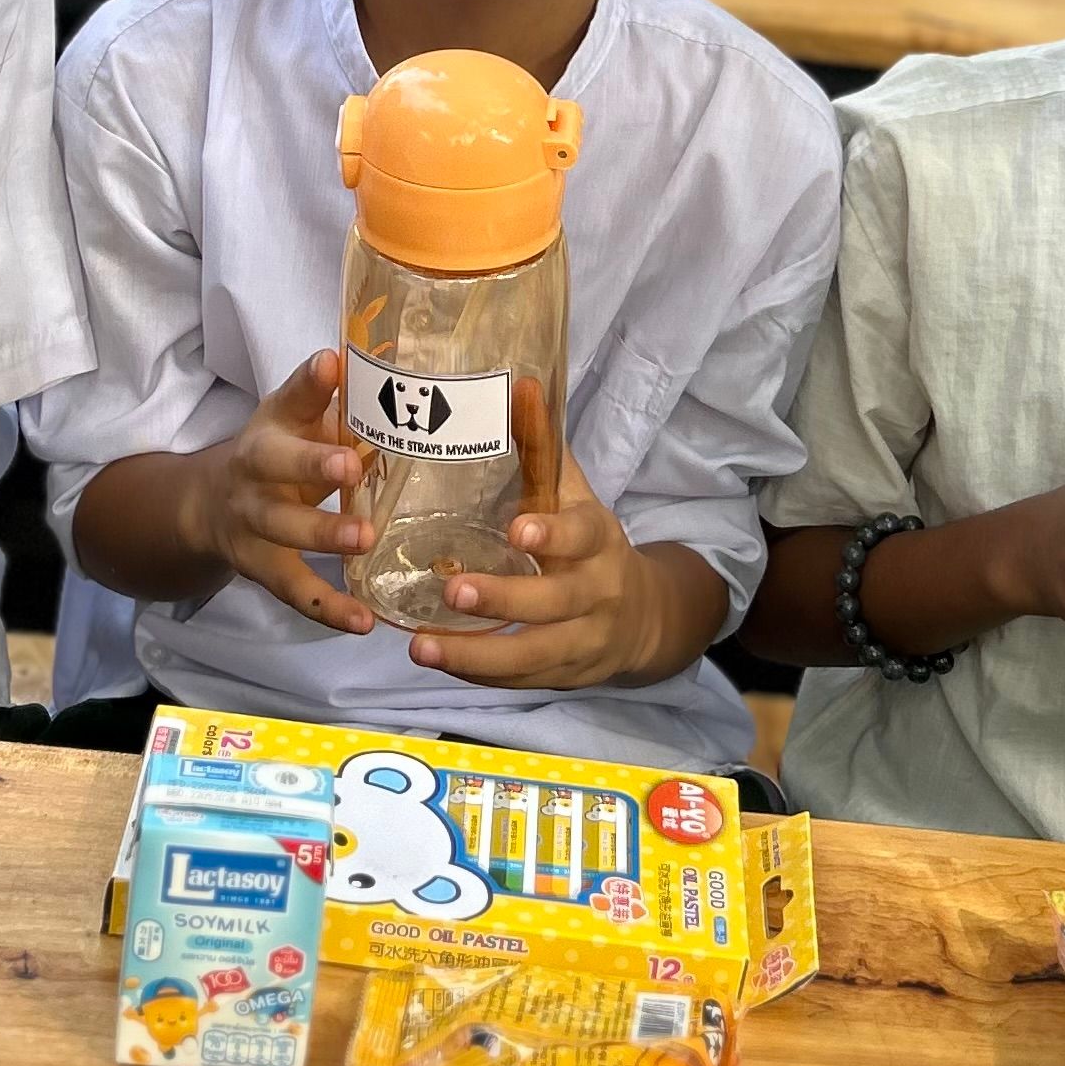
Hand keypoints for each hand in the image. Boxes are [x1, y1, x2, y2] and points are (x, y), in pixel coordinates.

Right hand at [191, 350, 376, 636]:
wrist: (209, 505)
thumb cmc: (275, 452)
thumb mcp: (292, 419)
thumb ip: (326, 397)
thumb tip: (360, 360)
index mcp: (270, 427)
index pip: (288, 400)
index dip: (309, 384)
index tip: (329, 365)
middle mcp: (253, 473)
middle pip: (275, 467)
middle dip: (311, 467)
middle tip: (351, 467)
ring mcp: (253, 524)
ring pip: (282, 531)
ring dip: (322, 535)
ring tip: (365, 540)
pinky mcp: (262, 568)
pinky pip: (294, 591)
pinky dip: (327, 608)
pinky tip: (362, 620)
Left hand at [406, 444, 700, 692]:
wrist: (644, 617)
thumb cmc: (590, 544)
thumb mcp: (575, 496)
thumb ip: (545, 449)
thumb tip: (521, 384)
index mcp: (598, 539)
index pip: (581, 535)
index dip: (552, 535)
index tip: (517, 532)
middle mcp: (595, 593)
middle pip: (551, 603)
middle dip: (501, 599)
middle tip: (449, 589)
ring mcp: (583, 641)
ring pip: (532, 654)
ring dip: (475, 653)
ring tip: (420, 648)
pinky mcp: (565, 675)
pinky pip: (521, 681)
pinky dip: (479, 675)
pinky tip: (438, 662)